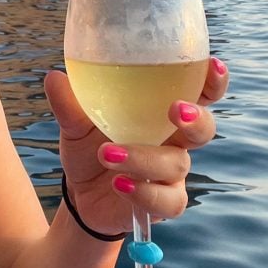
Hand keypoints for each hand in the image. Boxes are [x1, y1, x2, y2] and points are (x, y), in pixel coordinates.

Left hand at [45, 57, 227, 235]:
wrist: (80, 194)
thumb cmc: (89, 145)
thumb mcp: (75, 123)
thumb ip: (70, 103)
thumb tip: (54, 77)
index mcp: (161, 110)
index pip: (200, 92)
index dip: (213, 80)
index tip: (213, 65)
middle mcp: (174, 140)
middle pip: (204, 128)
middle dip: (196, 118)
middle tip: (176, 110)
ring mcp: (171, 173)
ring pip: (177, 164)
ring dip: (144, 157)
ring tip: (108, 154)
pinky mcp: (163, 202)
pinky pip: (168, 200)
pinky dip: (145, 192)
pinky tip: (120, 184)